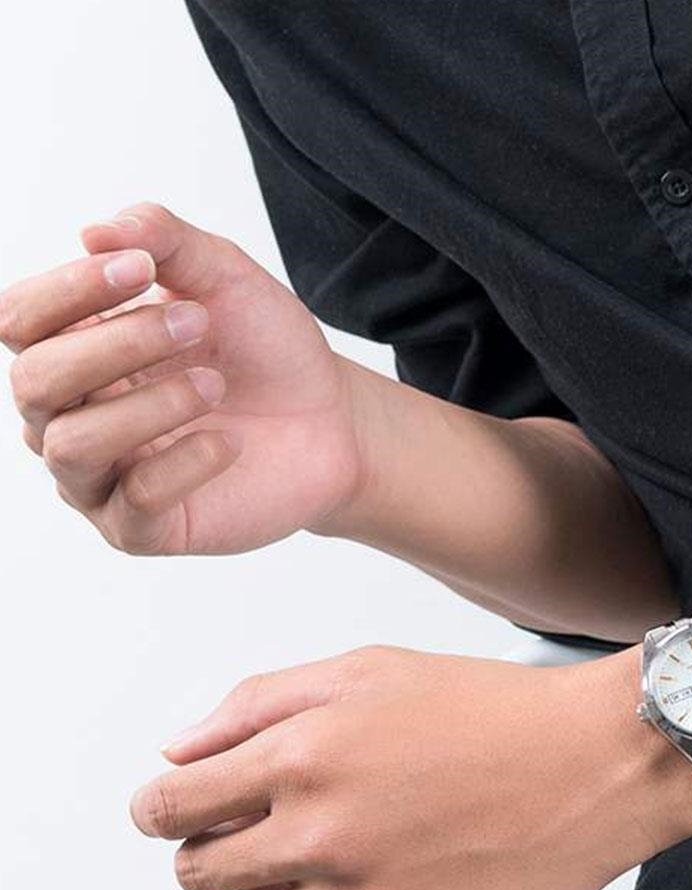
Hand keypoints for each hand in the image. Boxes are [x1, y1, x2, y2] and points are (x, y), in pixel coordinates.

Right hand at [2, 200, 363, 555]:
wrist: (333, 422)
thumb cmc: (265, 350)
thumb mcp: (223, 276)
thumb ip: (162, 239)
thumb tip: (95, 231)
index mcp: (71, 349)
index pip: (19, 319)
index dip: (69, 289)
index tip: (141, 266)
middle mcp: (68, 414)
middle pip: (35, 380)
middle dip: (116, 344)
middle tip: (197, 324)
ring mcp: (101, 476)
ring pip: (74, 444)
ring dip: (149, 405)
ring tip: (215, 384)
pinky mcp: (142, 528)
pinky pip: (134, 499)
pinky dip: (183, 463)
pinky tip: (226, 444)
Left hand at [126, 644, 691, 889]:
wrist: (600, 764)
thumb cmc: (500, 714)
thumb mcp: (370, 670)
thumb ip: (258, 705)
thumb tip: (182, 753)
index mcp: (301, 757)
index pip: (166, 810)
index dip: (165, 813)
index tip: (179, 817)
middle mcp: (323, 836)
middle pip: (196, 878)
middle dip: (214, 854)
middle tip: (262, 838)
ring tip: (315, 875)